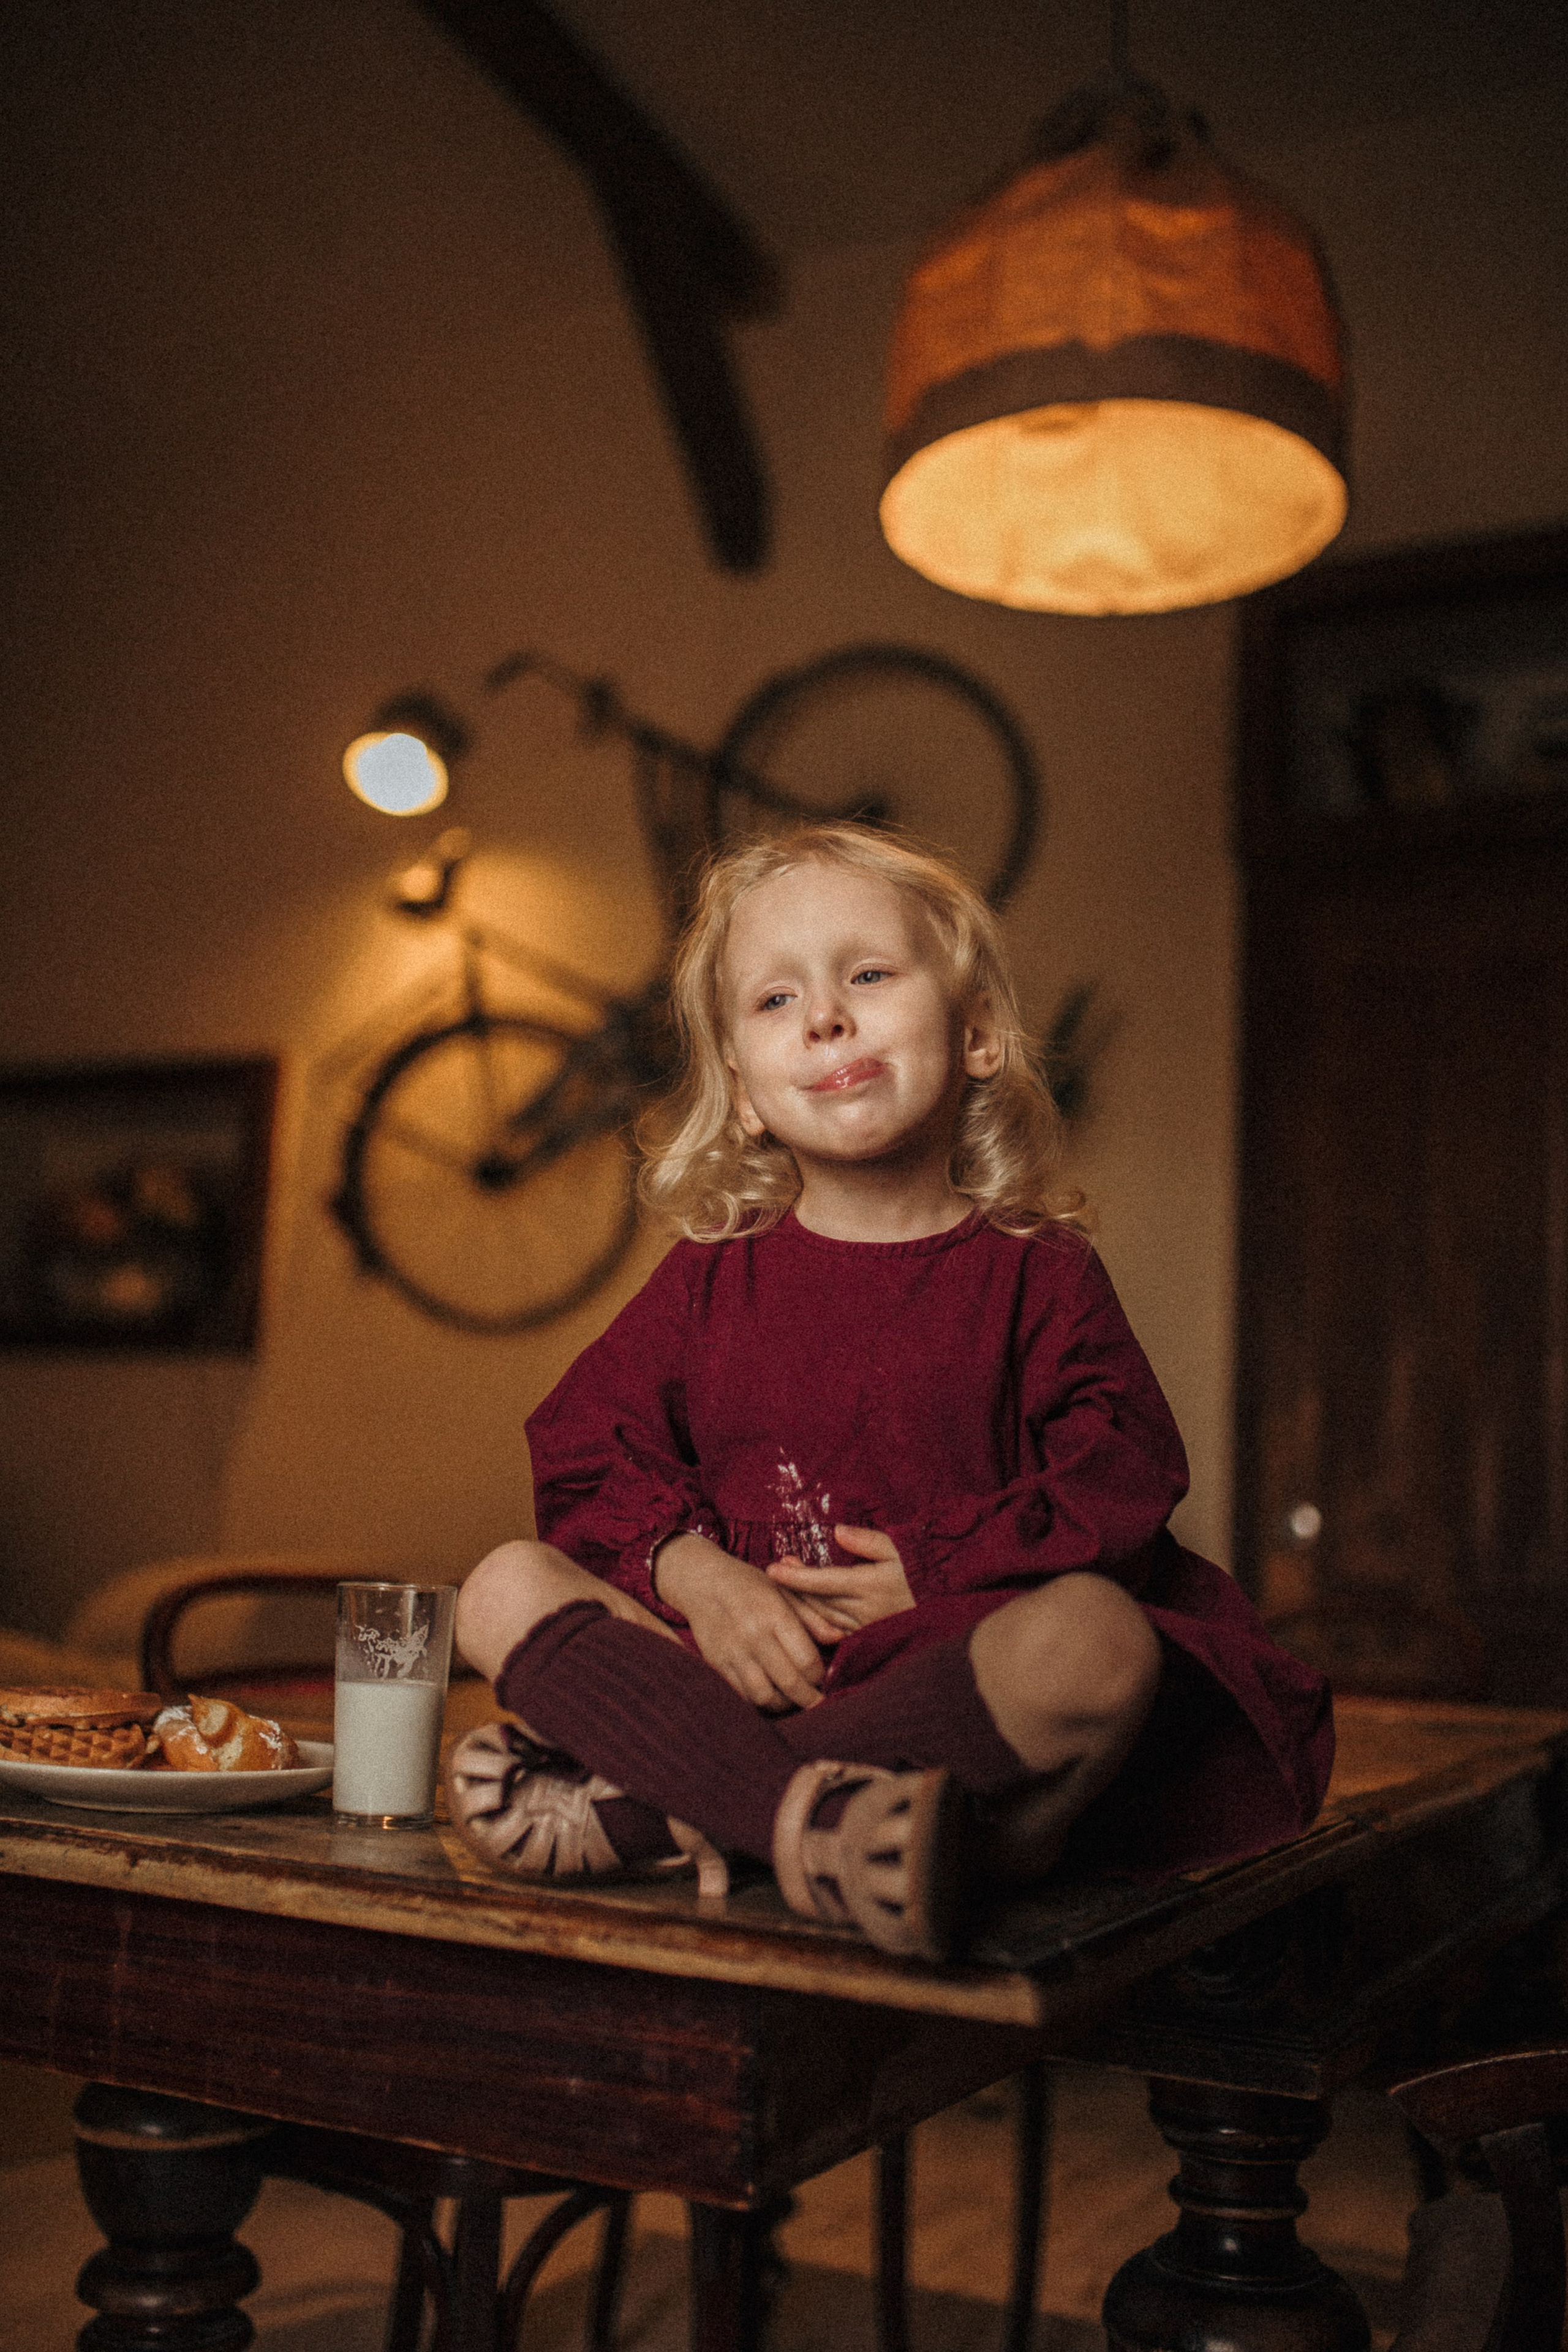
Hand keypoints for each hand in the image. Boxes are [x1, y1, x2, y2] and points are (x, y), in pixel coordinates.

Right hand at [654, 1533, 825, 1712]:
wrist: (702, 1581)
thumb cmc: (750, 1585)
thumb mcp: (784, 1590)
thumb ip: (812, 1616)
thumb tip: (837, 1639)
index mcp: (775, 1614)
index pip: (806, 1660)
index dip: (820, 1676)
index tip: (823, 1677)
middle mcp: (753, 1635)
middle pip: (789, 1683)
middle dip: (809, 1698)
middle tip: (816, 1701)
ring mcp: (733, 1652)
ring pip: (765, 1697)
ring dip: (783, 1703)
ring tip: (791, 1698)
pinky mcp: (716, 1664)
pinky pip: (742, 1695)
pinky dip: (759, 1701)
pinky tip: (769, 1692)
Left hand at [766, 1524, 915, 1633]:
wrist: (944, 1605)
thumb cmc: (919, 1571)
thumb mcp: (899, 1548)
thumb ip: (868, 1541)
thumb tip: (838, 1532)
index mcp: (869, 1586)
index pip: (823, 1581)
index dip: (796, 1576)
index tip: (771, 1569)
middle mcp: (863, 1610)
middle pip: (816, 1601)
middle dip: (794, 1587)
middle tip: (777, 1570)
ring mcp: (863, 1627)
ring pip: (821, 1618)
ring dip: (801, 1604)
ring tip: (787, 1585)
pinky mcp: (866, 1637)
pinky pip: (833, 1631)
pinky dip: (815, 1620)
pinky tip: (805, 1610)